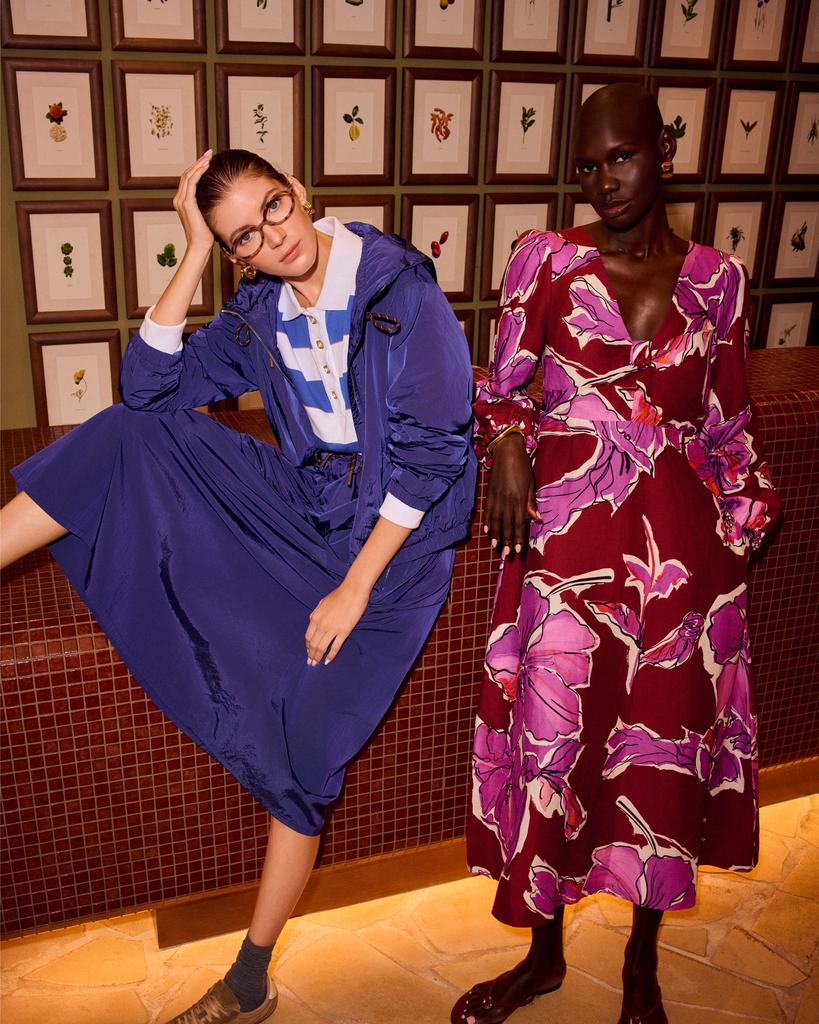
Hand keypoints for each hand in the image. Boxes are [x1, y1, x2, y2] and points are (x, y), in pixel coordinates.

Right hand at [173, 150, 214, 254]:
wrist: (200, 246)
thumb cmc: (206, 235)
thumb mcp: (207, 215)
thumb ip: (207, 205)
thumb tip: (220, 197)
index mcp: (182, 202)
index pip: (188, 179)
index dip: (197, 168)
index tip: (208, 160)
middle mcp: (179, 199)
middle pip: (187, 174)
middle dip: (198, 162)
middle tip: (209, 153)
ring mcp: (181, 201)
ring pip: (188, 176)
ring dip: (199, 164)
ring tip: (209, 156)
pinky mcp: (187, 204)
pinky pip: (191, 183)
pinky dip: (198, 173)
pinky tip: (206, 166)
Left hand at [305, 579, 370, 665]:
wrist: (353, 590)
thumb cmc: (339, 594)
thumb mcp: (322, 602)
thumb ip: (316, 613)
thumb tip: (312, 620)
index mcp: (315, 617)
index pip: (308, 637)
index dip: (307, 646)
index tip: (308, 652)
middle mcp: (322, 625)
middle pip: (313, 644)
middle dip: (311, 654)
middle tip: (310, 662)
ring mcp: (333, 629)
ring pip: (322, 647)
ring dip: (318, 657)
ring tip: (316, 664)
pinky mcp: (344, 631)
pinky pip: (335, 646)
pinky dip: (331, 655)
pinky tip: (328, 661)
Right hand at [484, 432, 539, 557]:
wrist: (506, 451)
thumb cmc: (522, 467)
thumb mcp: (530, 484)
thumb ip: (531, 503)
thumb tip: (536, 519)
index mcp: (519, 498)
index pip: (519, 522)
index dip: (518, 537)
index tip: (518, 550)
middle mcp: (506, 500)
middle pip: (506, 525)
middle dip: (506, 541)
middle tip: (506, 555)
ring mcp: (496, 497)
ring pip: (495, 520)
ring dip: (495, 535)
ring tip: (495, 547)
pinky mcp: (489, 493)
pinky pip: (487, 511)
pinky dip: (487, 522)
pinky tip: (487, 531)